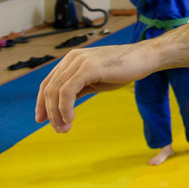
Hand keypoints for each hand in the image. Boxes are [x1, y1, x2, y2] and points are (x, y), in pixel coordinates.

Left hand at [36, 44, 151, 132]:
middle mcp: (72, 58)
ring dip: (57, 113)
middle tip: (58, 129)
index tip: (42, 120)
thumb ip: (78, 88)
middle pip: (49, 88)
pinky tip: (71, 118)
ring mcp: (80, 61)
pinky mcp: (89, 67)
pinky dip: (65, 107)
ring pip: (56, 91)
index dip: (42, 102)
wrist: (146, 58)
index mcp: (72, 60)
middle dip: (50, 112)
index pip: (48, 82)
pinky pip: (68, 91)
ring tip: (64, 128)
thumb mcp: (95, 80)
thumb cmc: (124, 69)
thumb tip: (62, 106)